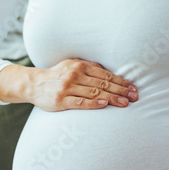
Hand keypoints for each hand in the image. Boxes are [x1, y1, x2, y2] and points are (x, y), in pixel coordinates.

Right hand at [0, 59, 137, 110]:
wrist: (34, 84)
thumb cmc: (57, 76)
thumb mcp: (72, 65)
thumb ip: (89, 68)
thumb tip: (108, 72)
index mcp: (80, 65)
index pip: (106, 75)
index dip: (121, 82)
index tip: (134, 88)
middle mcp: (75, 74)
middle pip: (103, 83)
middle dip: (121, 90)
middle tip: (135, 97)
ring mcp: (68, 87)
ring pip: (95, 92)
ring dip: (112, 98)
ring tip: (125, 103)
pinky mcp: (61, 101)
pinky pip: (80, 102)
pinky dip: (93, 103)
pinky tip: (104, 104)